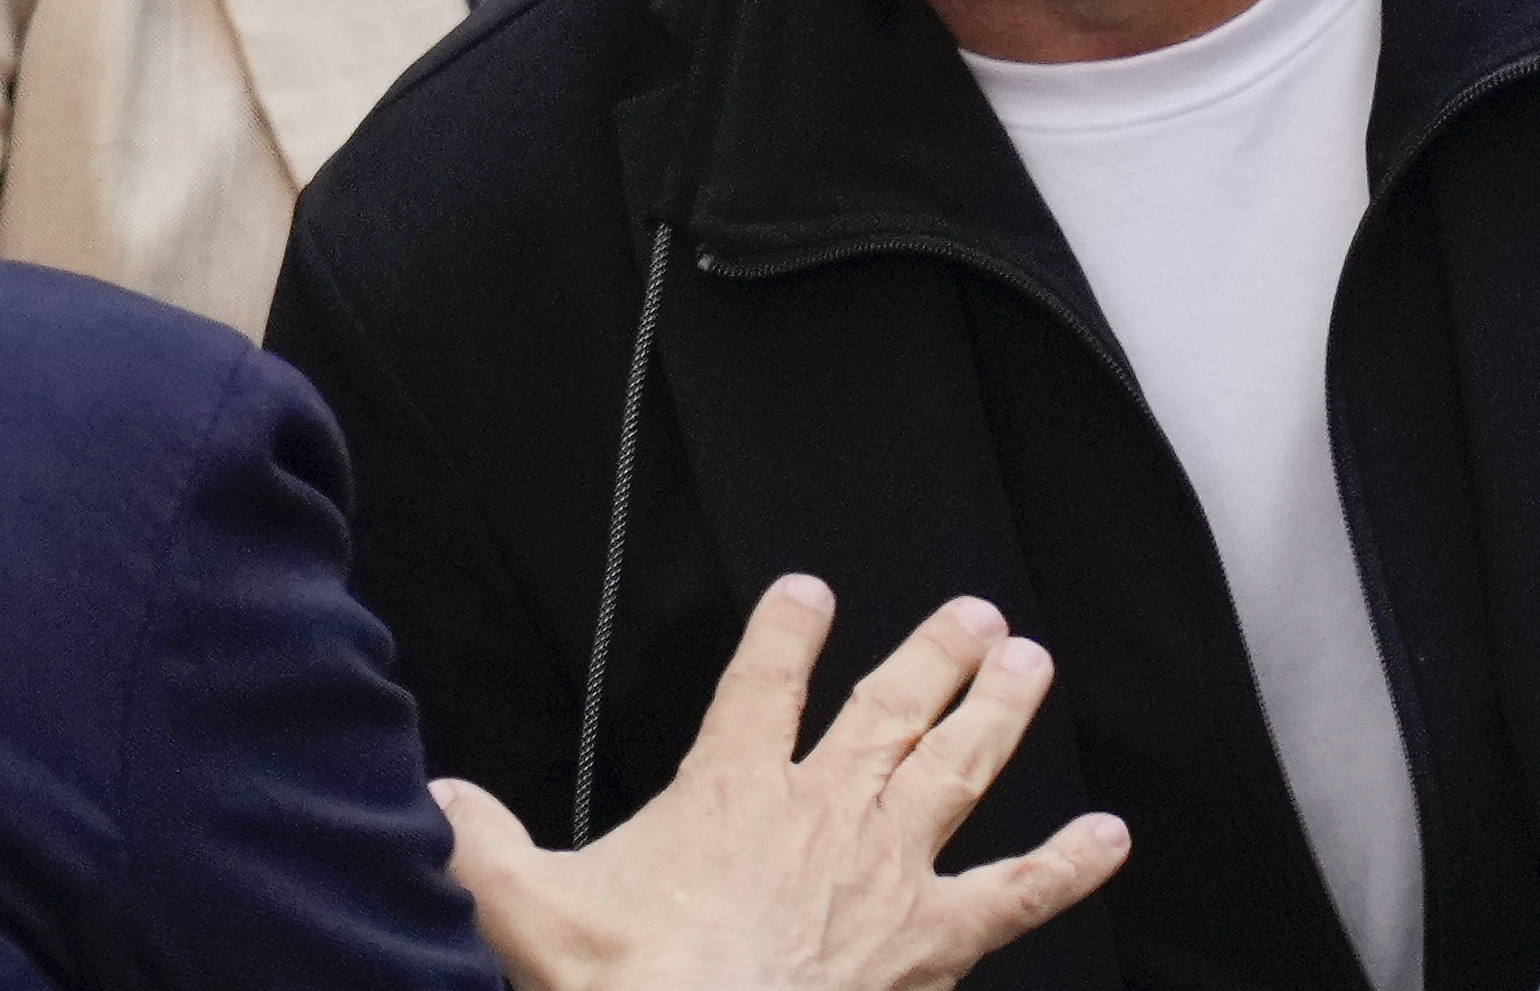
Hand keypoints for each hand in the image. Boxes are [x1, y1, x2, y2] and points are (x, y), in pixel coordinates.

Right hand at [432, 576, 1128, 990]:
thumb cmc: (624, 984)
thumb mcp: (524, 905)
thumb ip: (477, 843)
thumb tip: (430, 799)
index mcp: (733, 792)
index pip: (763, 684)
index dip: (786, 631)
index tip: (810, 589)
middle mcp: (824, 813)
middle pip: (888, 710)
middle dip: (933, 654)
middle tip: (972, 612)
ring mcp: (889, 873)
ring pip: (959, 768)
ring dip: (997, 712)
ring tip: (1027, 661)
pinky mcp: (933, 943)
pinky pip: (1016, 896)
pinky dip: (1067, 866)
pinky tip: (1109, 837)